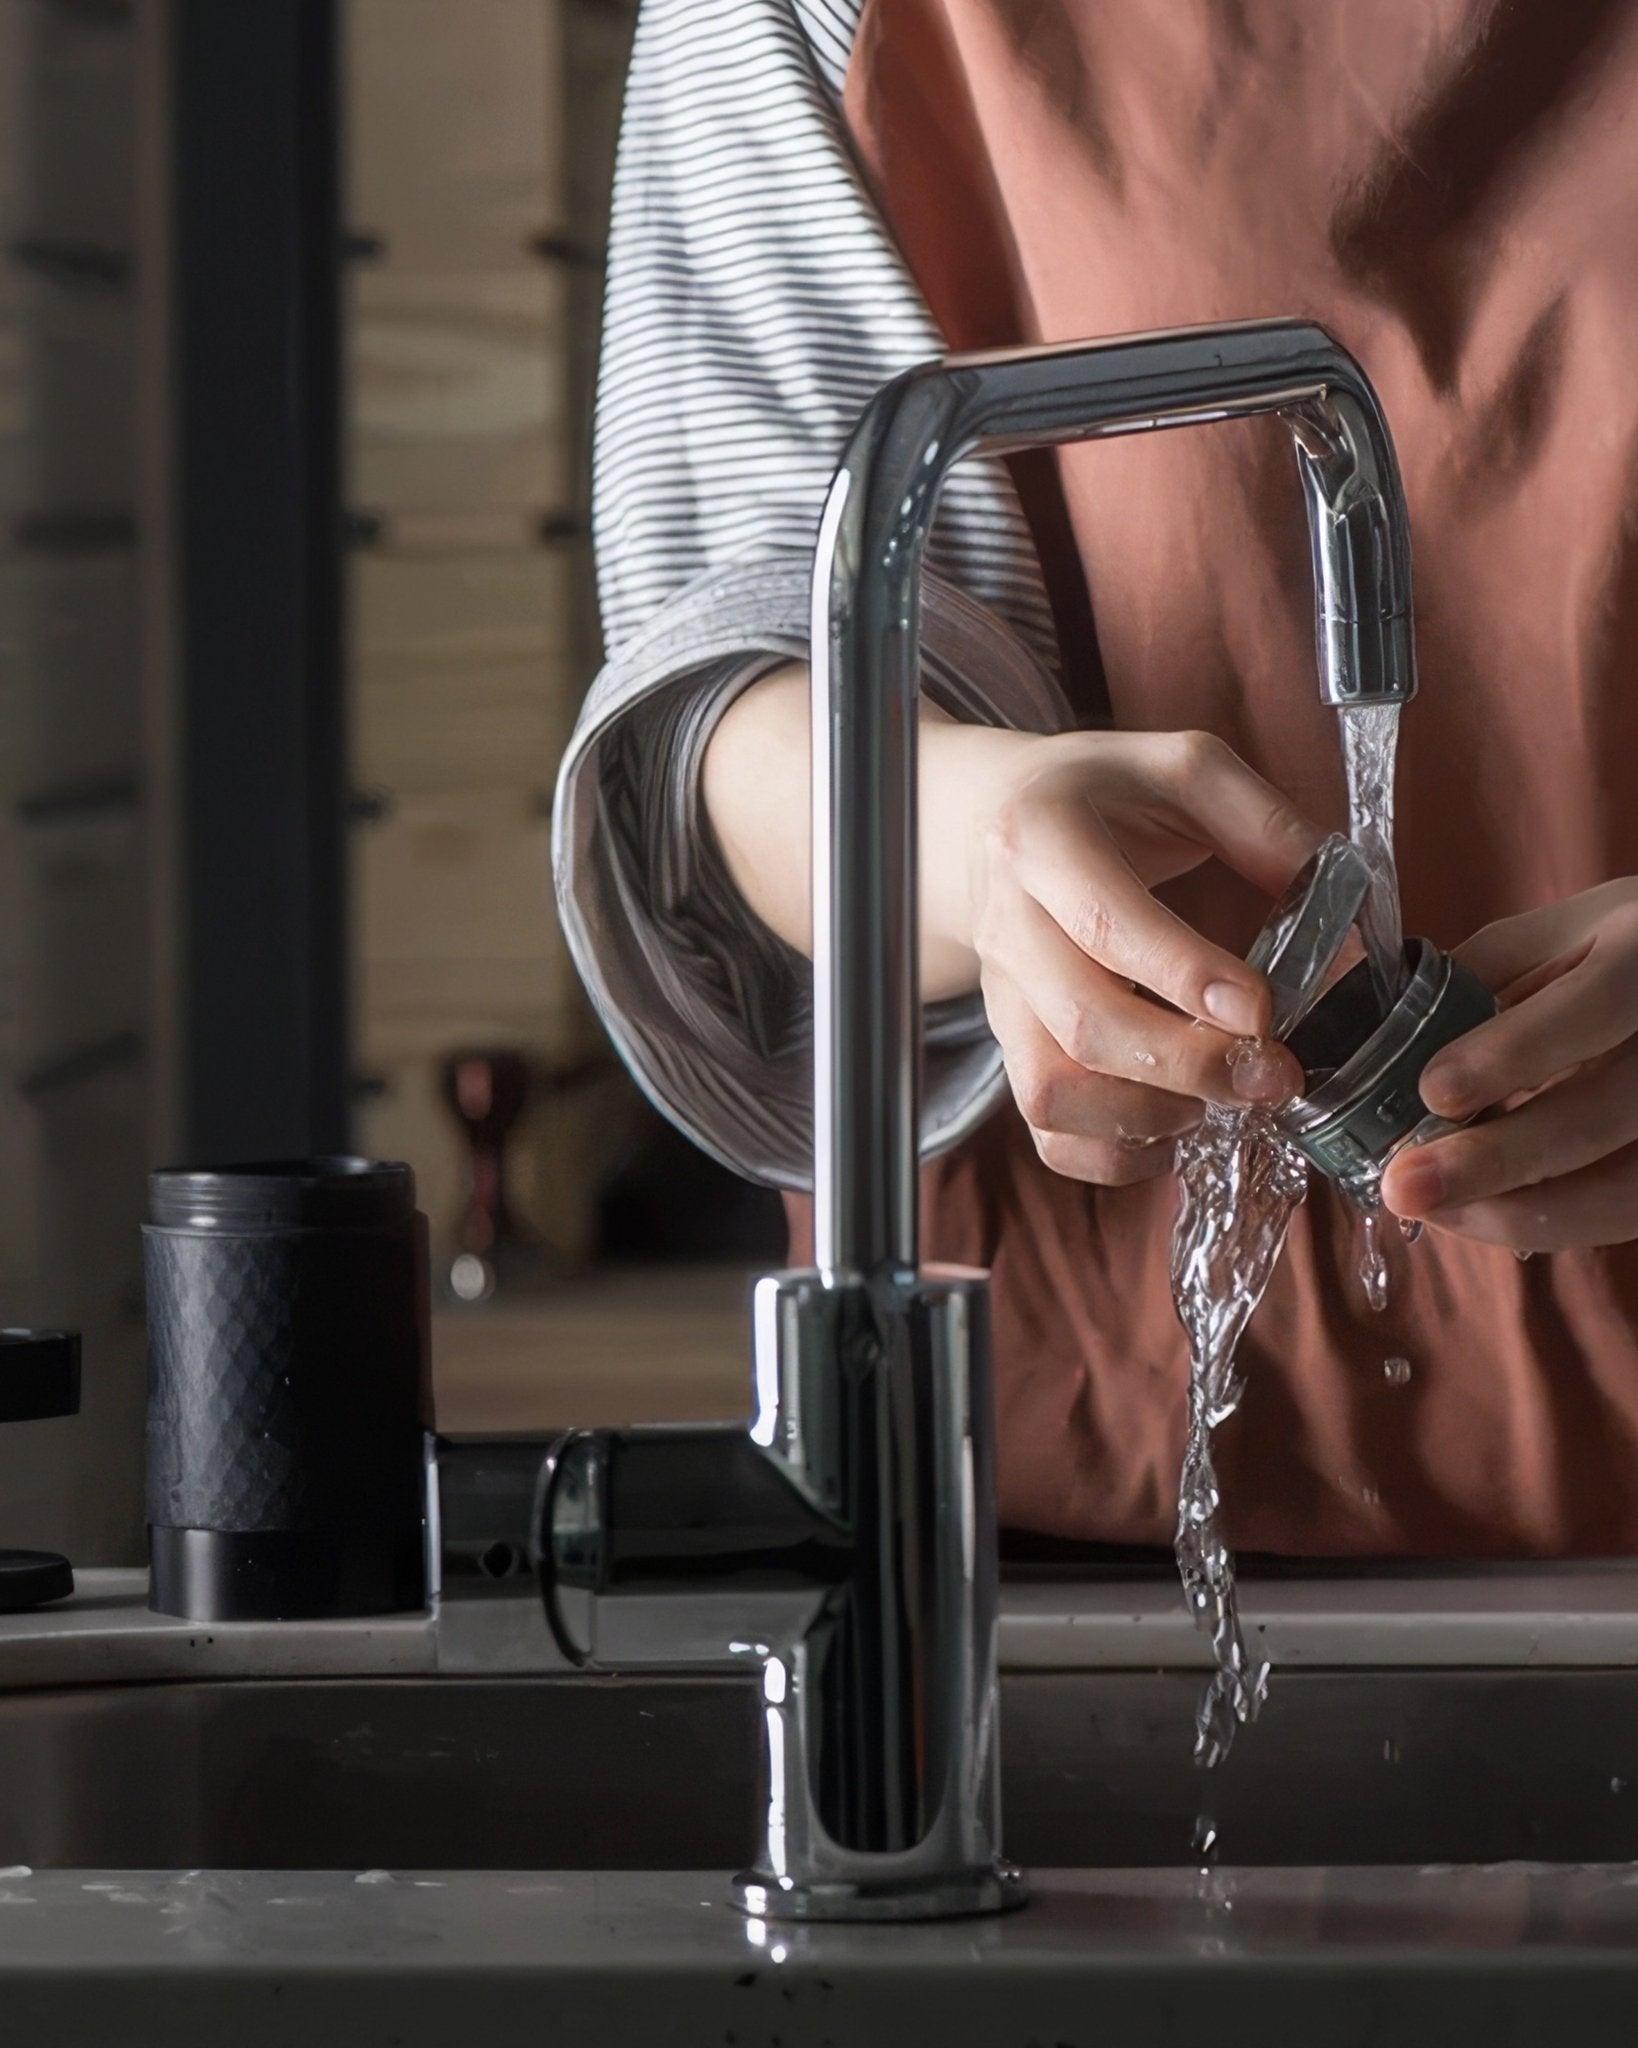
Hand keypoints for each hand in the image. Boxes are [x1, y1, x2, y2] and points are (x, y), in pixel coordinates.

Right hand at [923, 721, 1323, 1185]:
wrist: (993, 818)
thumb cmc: (1105, 793)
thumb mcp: (1185, 769)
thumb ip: (1265, 826)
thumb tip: (1343, 908)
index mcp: (1045, 839)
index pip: (1107, 923)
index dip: (1188, 976)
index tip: (1263, 1011)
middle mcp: (1008, 923)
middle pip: (1084, 1023)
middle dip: (1191, 1066)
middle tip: (1274, 1076)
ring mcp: (1002, 993)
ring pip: (1053, 1090)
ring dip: (1149, 1116)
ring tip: (1215, 1100)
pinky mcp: (1007, 1043)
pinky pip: (1042, 1129)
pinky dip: (1110, 1154)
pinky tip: (1171, 1133)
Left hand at [1381, 880, 1637, 1250]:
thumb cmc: (1614, 950)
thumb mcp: (1554, 935)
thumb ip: (1478, 976)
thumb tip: (1386, 1043)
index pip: (1592, 1007)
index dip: (1512, 1054)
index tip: (1432, 1091)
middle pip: (1600, 1115)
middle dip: (1494, 1161)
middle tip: (1405, 1186)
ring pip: (1623, 1189)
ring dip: (1516, 1213)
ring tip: (1434, 1210)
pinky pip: (1625, 1210)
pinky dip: (1550, 1220)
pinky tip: (1484, 1212)